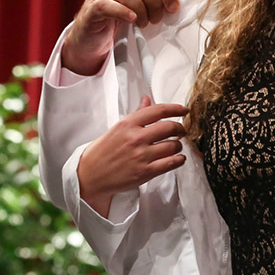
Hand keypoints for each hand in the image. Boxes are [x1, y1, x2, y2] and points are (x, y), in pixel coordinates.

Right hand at [62, 0, 178, 74]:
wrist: (92, 37)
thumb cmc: (120, 19)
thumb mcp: (139, 4)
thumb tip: (176, 3)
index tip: (173, 8)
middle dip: (155, 3)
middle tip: (156, 19)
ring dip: (142, 10)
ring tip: (144, 23)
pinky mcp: (91, 6)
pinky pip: (108, 4)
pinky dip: (123, 12)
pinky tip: (132, 20)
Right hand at [77, 96, 187, 217]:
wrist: (89, 176)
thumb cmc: (104, 151)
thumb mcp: (118, 128)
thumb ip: (137, 113)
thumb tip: (147, 98)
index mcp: (128, 123)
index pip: (159, 110)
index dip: (176, 108)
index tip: (184, 110)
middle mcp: (136, 137)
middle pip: (170, 127)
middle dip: (180, 129)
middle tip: (181, 131)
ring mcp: (140, 156)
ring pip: (173, 146)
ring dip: (178, 146)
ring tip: (175, 146)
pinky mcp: (144, 172)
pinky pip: (171, 163)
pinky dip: (179, 160)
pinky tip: (178, 158)